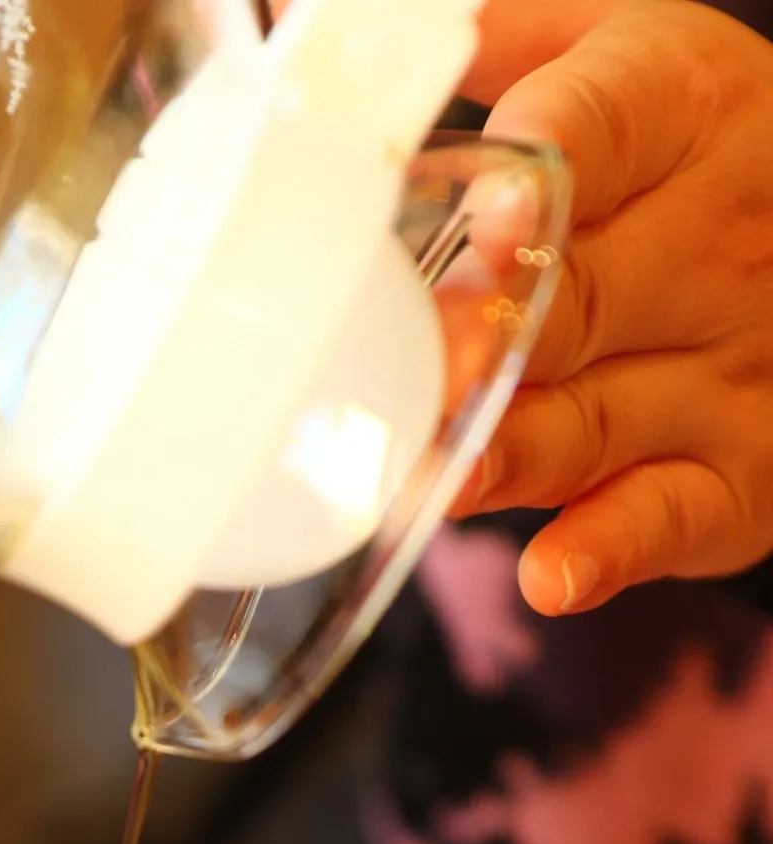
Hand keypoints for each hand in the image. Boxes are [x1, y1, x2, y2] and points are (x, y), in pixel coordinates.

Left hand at [461, 0, 772, 613]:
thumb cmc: (688, 158)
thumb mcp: (628, 51)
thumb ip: (506, 32)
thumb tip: (325, 20)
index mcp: (678, 112)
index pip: (598, 134)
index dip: (536, 178)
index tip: (482, 221)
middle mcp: (712, 242)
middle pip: (579, 299)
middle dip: (490, 342)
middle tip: (415, 374)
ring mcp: (728, 370)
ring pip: (600, 416)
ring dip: (515, 452)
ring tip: (439, 475)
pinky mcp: (733, 479)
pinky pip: (665, 517)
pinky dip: (606, 548)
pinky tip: (550, 574)